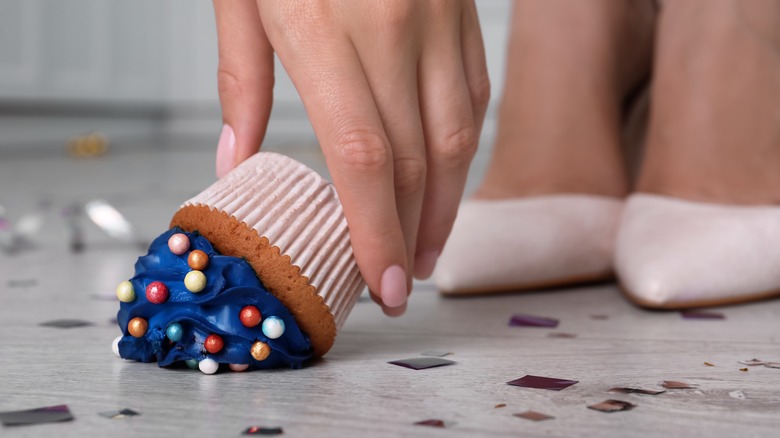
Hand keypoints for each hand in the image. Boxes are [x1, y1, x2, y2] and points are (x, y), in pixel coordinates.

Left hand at [213, 0, 489, 314]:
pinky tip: (447, 181)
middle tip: (399, 283)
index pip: (363, 160)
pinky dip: (463, 148)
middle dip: (410, 235)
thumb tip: (236, 161)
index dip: (377, 233)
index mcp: (321, 29)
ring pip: (456, 137)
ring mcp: (436, 19)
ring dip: (446, 206)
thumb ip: (242, 80)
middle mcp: (391, 28)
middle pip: (415, 162)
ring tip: (427, 249)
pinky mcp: (460, 10)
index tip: (382, 284)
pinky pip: (475, 93)